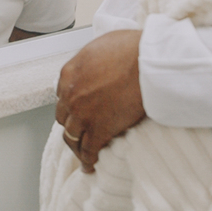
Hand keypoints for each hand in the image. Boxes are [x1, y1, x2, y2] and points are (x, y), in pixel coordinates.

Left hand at [55, 30, 144, 172]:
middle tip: (79, 132)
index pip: (62, 94)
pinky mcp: (100, 130)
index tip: (76, 110)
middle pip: (64, 117)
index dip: (70, 104)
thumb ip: (93, 58)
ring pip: (72, 137)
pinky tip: (91, 166)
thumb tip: (99, 62)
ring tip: (82, 155)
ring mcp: (83, 114)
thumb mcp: (102, 44)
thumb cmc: (134, 48)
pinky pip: (89, 150)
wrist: (149, 62)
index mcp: (70, 73)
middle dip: (71, 124)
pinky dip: (88, 160)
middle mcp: (71, 95)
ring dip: (77, 146)